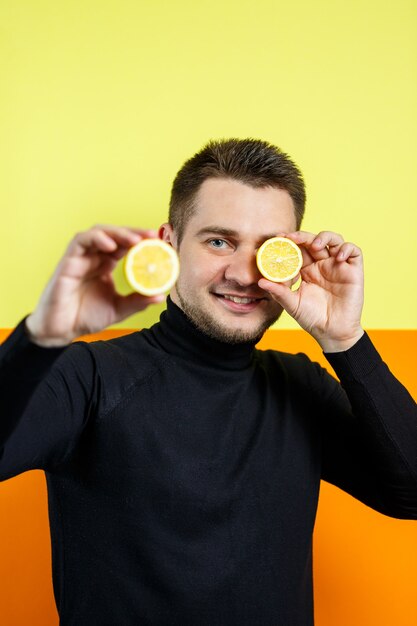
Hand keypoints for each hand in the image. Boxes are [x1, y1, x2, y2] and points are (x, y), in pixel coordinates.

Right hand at [25, 225, 164, 346]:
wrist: (60, 331)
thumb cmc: (85, 317)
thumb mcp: (118, 309)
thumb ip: (137, 301)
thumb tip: (161, 296)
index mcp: (106, 265)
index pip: (125, 245)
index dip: (142, 240)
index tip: (161, 241)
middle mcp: (94, 257)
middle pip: (115, 234)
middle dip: (134, 232)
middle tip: (152, 235)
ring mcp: (81, 257)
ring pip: (99, 232)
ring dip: (118, 232)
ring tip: (136, 240)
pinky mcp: (68, 261)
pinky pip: (80, 241)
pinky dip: (96, 238)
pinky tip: (111, 244)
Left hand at [258, 230, 364, 351]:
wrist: (331, 333)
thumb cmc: (312, 318)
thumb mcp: (292, 304)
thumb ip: (278, 292)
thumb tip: (260, 282)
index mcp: (306, 270)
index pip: (298, 249)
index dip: (289, 242)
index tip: (277, 239)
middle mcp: (321, 265)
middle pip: (313, 241)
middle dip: (303, 236)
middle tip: (291, 237)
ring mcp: (337, 266)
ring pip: (334, 240)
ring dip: (324, 237)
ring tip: (315, 245)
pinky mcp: (353, 271)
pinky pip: (354, 251)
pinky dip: (347, 249)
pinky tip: (338, 258)